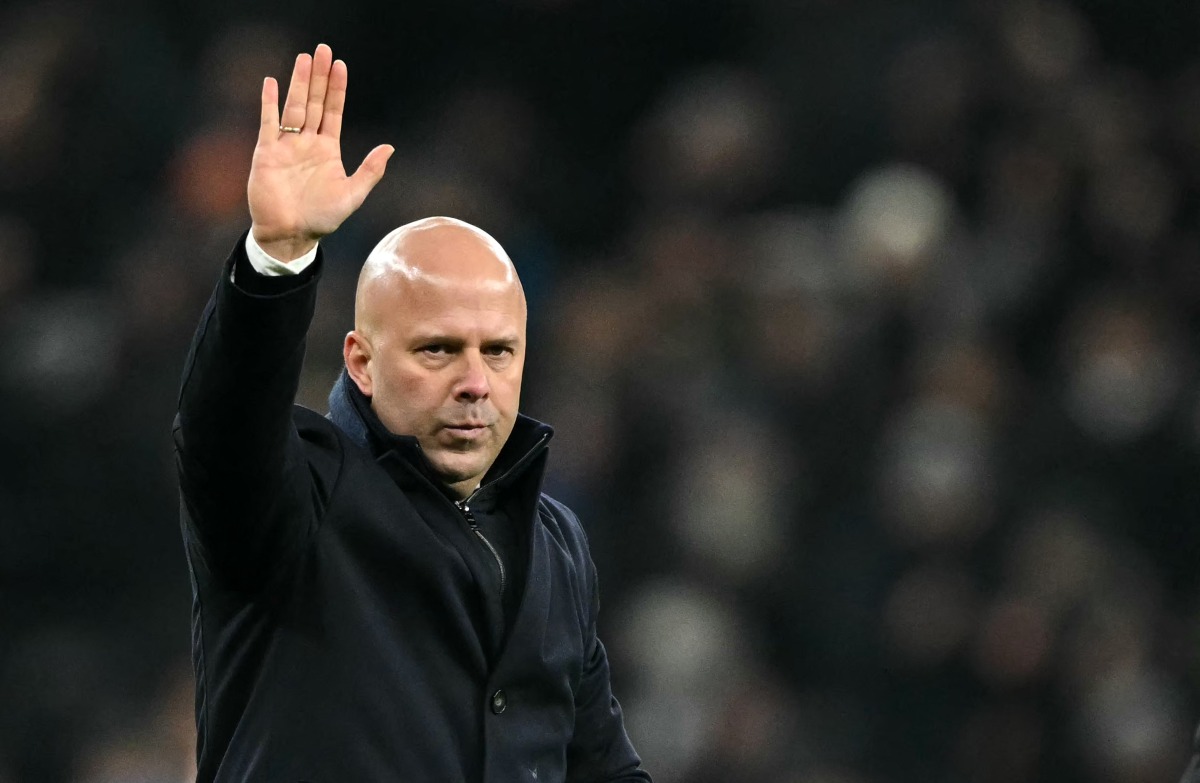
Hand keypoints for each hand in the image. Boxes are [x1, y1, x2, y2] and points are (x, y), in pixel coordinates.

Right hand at [248, 43, 393, 260]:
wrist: (291, 234)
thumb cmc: (322, 218)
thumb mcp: (353, 194)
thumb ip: (370, 171)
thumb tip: (390, 147)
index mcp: (328, 149)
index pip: (333, 112)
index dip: (337, 89)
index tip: (341, 66)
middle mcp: (307, 143)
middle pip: (314, 102)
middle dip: (319, 77)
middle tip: (323, 49)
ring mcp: (286, 146)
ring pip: (294, 107)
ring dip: (299, 83)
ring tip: (304, 59)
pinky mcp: (266, 153)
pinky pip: (268, 123)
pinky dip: (268, 103)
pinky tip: (270, 83)